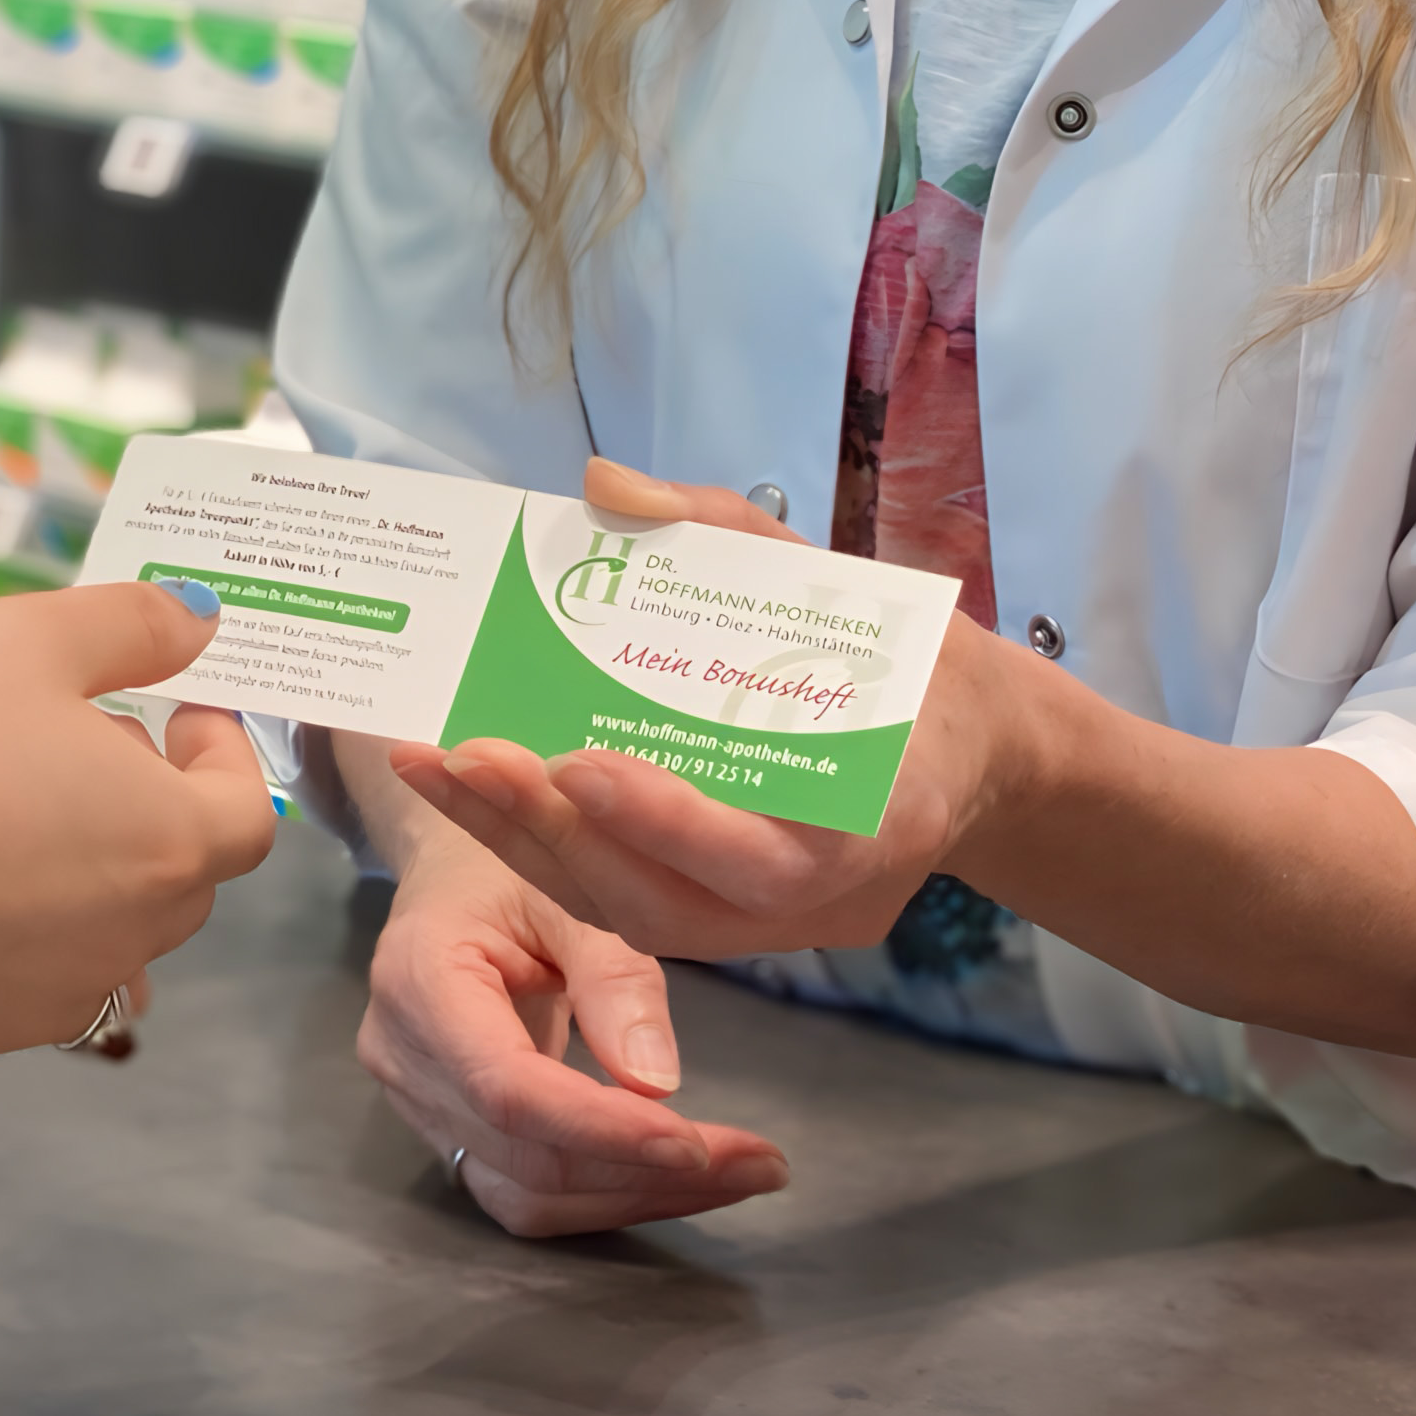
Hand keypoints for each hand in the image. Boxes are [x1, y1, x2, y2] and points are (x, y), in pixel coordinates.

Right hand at [0, 583, 277, 1061]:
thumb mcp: (23, 637)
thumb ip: (133, 626)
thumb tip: (201, 626)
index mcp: (161, 846)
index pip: (247, 814)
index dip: (223, 754)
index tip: (171, 709)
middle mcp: (122, 944)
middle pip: (177, 877)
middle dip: (145, 804)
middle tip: (62, 739)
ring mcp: (39, 1004)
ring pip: (97, 936)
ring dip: (76, 874)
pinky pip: (14, 978)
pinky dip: (0, 929)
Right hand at [356, 806, 789, 1236]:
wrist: (455, 865)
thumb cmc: (510, 859)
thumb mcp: (568, 884)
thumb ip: (612, 975)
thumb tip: (660, 1083)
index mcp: (420, 981)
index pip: (506, 1087)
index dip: (600, 1127)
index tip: (697, 1145)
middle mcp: (405, 1058)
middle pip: (524, 1156)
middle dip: (645, 1171)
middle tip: (760, 1164)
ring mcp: (419, 1104)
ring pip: (529, 1194)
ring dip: (638, 1195)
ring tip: (739, 1173)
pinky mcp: (452, 1130)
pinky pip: (528, 1191)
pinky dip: (610, 1191)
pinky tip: (682, 1173)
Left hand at [385, 457, 1024, 963]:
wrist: (978, 754)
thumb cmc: (901, 654)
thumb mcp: (828, 573)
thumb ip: (717, 528)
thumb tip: (601, 482)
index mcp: (881, 813)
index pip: (767, 852)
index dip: (668, 818)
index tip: (575, 760)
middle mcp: (827, 898)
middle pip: (674, 903)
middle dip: (554, 833)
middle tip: (458, 752)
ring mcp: (783, 931)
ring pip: (639, 921)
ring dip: (528, 848)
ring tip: (438, 768)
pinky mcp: (742, 932)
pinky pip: (635, 914)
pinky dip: (552, 858)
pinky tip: (481, 797)